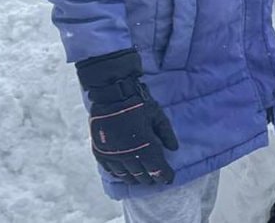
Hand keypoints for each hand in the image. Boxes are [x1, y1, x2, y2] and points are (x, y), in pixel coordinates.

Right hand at [76, 50, 178, 184]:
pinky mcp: (100, 152)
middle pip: (142, 175)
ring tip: (142, 179)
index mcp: (145, 147)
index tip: (169, 178)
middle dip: (151, 178)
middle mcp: (128, 155)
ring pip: (126, 175)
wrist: (112, 96)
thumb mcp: (159, 116)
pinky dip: (119, 174)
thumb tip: (174, 149)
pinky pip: (110, 170)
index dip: (165, 176)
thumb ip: (166, 134)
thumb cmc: (139, 104)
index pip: (157, 169)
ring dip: (135, 178)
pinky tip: (124, 174)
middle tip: (156, 179)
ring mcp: (112, 155)